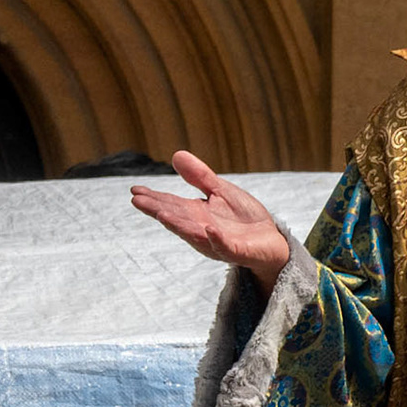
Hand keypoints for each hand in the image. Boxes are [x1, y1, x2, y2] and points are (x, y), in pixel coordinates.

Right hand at [129, 150, 291, 287]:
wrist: (271, 242)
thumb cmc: (244, 218)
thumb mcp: (221, 191)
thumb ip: (200, 177)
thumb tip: (176, 155)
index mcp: (197, 214)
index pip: (171, 204)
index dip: (153, 198)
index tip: (134, 190)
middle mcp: (201, 229)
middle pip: (177, 218)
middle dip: (158, 209)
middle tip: (137, 200)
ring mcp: (217, 241)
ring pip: (195, 234)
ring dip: (179, 224)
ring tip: (162, 213)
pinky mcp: (236, 251)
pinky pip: (224, 245)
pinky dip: (216, 238)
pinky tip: (208, 228)